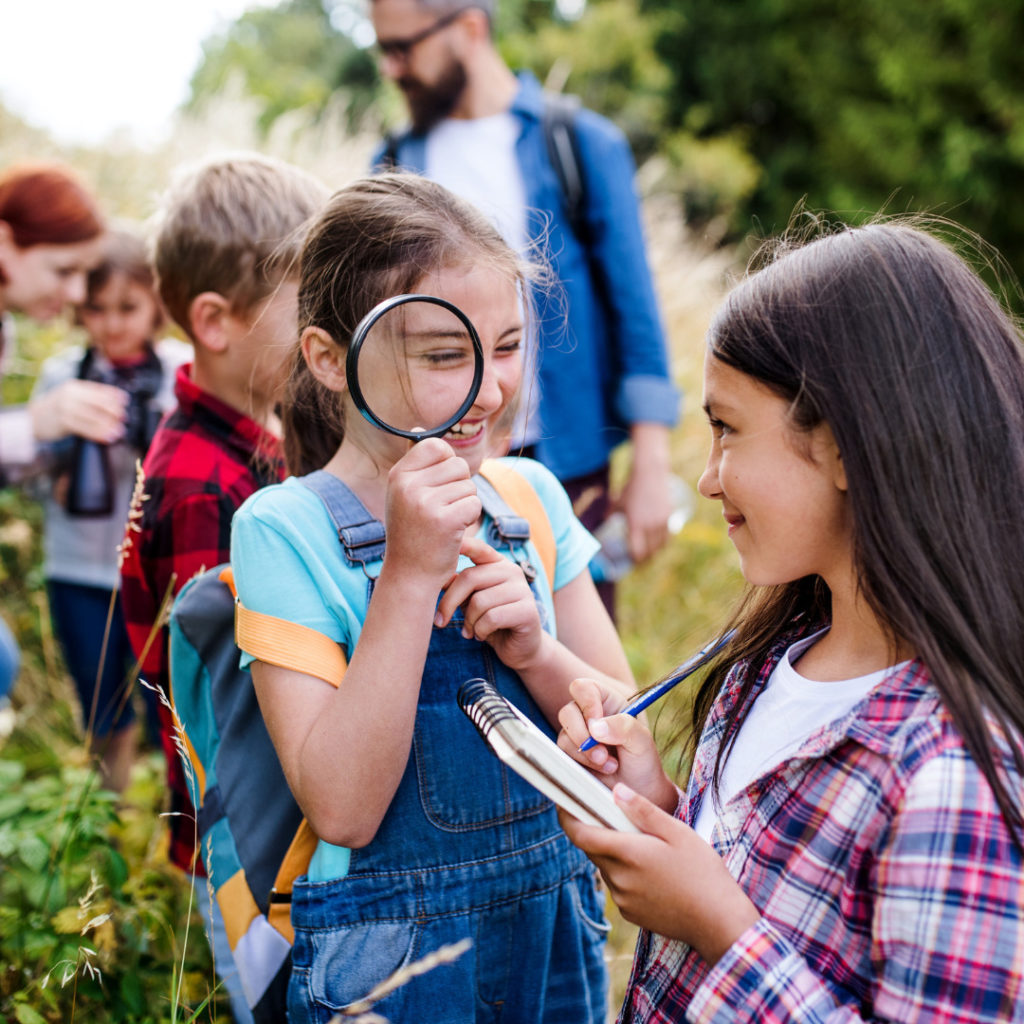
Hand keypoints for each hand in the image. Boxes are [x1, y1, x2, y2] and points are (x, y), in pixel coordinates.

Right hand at [29, 380, 128, 442]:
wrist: (32, 419)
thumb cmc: (57, 409)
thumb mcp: (71, 397)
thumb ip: (88, 398)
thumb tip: (114, 403)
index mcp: (74, 387)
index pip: (98, 389)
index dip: (113, 395)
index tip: (126, 401)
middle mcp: (70, 395)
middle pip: (98, 402)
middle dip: (113, 410)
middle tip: (124, 418)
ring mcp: (66, 408)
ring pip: (93, 417)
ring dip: (109, 425)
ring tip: (120, 431)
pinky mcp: (63, 422)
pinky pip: (86, 428)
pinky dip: (99, 433)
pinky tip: (108, 437)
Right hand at [383, 438, 480, 583]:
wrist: (410, 574)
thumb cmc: (412, 532)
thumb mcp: (404, 494)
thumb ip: (416, 463)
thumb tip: (420, 428)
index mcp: (398, 475)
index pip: (436, 446)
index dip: (447, 464)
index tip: (439, 486)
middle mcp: (408, 485)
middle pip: (458, 465)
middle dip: (459, 487)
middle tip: (442, 510)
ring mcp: (425, 503)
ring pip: (468, 486)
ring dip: (465, 505)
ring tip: (445, 522)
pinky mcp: (445, 520)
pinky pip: (474, 505)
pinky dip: (470, 519)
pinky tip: (453, 532)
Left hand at [435, 535, 543, 669]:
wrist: (520, 648)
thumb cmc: (491, 621)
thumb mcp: (471, 600)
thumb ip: (458, 586)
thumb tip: (434, 575)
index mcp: (498, 564)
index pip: (478, 548)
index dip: (463, 544)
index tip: (445, 542)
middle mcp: (512, 571)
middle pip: (470, 578)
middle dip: (449, 602)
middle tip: (440, 621)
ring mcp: (522, 589)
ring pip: (480, 601)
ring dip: (468, 622)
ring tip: (470, 631)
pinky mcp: (528, 611)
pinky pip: (492, 618)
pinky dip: (480, 631)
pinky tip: (481, 635)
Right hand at [557, 677, 677, 808]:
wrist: (639, 791)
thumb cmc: (642, 760)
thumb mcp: (642, 741)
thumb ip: (623, 727)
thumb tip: (595, 727)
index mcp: (606, 701)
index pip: (583, 689)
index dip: (587, 704)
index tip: (597, 725)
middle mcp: (587, 715)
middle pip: (567, 712)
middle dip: (582, 735)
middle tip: (603, 754)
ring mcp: (577, 735)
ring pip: (563, 736)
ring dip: (585, 754)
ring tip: (610, 765)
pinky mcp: (570, 755)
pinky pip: (562, 756)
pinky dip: (582, 765)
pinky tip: (601, 770)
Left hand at [558, 785, 759, 964]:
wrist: (718, 922)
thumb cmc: (702, 872)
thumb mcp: (677, 832)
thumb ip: (643, 810)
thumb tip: (616, 790)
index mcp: (627, 854)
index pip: (580, 834)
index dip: (567, 816)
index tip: (564, 802)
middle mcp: (618, 879)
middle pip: (593, 849)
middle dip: (597, 830)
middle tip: (616, 816)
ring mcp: (623, 899)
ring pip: (606, 867)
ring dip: (614, 853)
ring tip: (643, 844)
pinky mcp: (631, 914)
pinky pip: (618, 886)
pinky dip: (625, 873)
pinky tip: (652, 870)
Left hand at [620, 422, 672, 563]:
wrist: (650, 473)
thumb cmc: (630, 488)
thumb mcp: (617, 502)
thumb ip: (610, 514)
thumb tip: (604, 521)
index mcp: (635, 525)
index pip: (638, 551)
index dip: (635, 560)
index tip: (631, 562)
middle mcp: (650, 526)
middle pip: (650, 552)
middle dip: (645, 560)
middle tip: (640, 563)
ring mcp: (662, 521)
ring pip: (661, 546)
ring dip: (655, 553)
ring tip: (649, 556)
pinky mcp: (669, 516)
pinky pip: (668, 536)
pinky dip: (663, 543)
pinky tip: (658, 545)